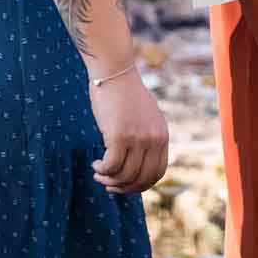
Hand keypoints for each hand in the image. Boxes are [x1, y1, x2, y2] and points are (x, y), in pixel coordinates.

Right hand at [90, 72, 168, 193]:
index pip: (157, 173)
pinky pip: (111, 166)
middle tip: (108, 183)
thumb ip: (145, 136)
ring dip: (109, 179)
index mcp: (162, 135)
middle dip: (123, 187)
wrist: (114, 70)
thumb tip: (137, 162)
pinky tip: (95, 164)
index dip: (140, 184)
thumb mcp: (144, 116)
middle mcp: (154, 139)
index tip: (125, 184)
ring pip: (124, 175)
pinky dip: (102, 169)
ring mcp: (138, 139)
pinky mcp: (120, 136)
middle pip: (141, 179)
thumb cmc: (124, 92)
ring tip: (98, 172)